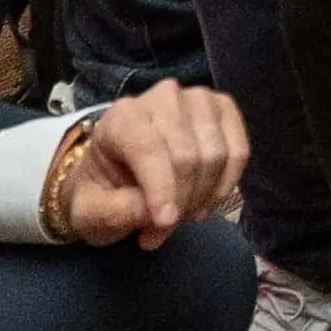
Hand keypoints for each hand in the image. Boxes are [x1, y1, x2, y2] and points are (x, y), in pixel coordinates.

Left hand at [40, 83, 251, 241]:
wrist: (119, 174)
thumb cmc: (103, 192)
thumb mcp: (91, 211)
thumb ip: (114, 212)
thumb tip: (155, 213)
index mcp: (121, 117)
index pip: (149, 148)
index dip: (162, 189)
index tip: (163, 225)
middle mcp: (163, 97)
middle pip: (187, 156)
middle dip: (180, 203)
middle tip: (160, 232)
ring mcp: (198, 99)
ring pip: (216, 155)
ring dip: (203, 197)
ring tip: (180, 217)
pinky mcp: (224, 109)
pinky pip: (239, 152)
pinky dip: (226, 185)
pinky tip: (205, 202)